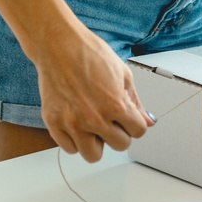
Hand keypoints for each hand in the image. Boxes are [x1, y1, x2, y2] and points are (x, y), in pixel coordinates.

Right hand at [34, 21, 152, 162]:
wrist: (58, 46)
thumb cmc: (89, 54)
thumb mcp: (122, 74)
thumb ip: (135, 102)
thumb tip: (147, 122)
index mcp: (115, 105)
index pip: (138, 132)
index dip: (134, 123)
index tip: (126, 117)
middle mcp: (94, 118)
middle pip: (120, 145)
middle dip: (118, 133)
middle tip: (108, 118)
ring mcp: (72, 123)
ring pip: (93, 155)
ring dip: (96, 142)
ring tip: (91, 125)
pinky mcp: (54, 123)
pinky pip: (69, 148)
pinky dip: (74, 140)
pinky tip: (76, 122)